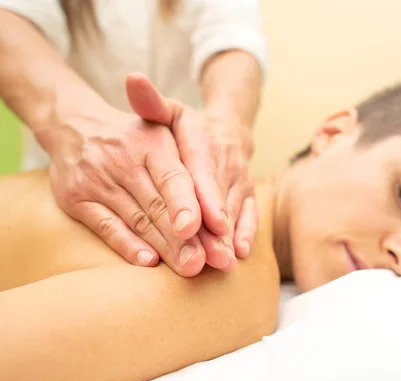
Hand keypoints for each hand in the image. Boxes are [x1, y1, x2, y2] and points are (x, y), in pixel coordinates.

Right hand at [46, 101, 207, 275]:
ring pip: (137, 220)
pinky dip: (128, 246)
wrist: (74, 125)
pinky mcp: (77, 199)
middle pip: (158, 206)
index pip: (175, 178)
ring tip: (188, 267)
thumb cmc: (136, 139)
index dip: (193, 206)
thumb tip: (221, 202)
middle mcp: (122, 160)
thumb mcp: (163, 130)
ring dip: (164, 248)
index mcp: (151, 143)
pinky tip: (149, 261)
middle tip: (206, 261)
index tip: (217, 229)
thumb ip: (190, 162)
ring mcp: (97, 180)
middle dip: (185, 238)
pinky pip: (106, 227)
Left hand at [126, 73, 257, 266]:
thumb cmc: (188, 126)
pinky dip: (246, 233)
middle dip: (216, 230)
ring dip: (229, 238)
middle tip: (211, 256)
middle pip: (220, 199)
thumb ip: (150, 102)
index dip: (204, 199)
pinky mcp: (248, 194)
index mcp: (204, 144)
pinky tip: (240, 252)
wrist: (228, 129)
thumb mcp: (169, 110)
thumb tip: (131, 79)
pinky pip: (250, 214)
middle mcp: (226, 163)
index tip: (201, 222)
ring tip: (222, 262)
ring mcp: (240, 180)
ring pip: (234, 211)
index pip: (203, 173)